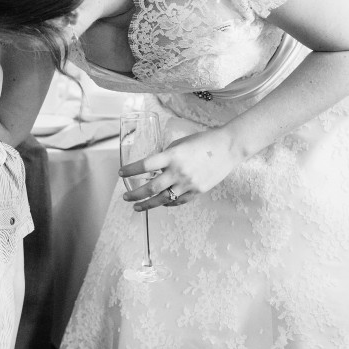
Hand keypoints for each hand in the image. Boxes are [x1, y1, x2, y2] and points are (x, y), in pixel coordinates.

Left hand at [119, 126, 243, 211]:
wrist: (228, 148)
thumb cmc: (203, 141)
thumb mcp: (179, 143)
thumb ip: (166, 156)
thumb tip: (153, 167)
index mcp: (172, 156)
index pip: (145, 165)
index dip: (130, 170)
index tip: (121, 173)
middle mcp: (178, 172)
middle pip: (150, 188)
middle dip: (135, 194)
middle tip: (125, 197)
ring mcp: (188, 184)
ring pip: (162, 200)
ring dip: (147, 204)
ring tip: (136, 207)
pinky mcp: (197, 191)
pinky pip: (177, 202)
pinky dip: (166, 203)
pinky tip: (159, 204)